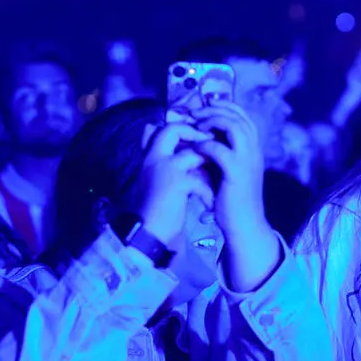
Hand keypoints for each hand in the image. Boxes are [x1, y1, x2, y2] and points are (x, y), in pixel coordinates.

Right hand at [136, 122, 214, 246]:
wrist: (147, 232)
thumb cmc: (154, 208)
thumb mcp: (152, 178)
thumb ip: (161, 159)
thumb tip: (163, 139)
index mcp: (149, 156)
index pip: (163, 127)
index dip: (184, 129)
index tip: (200, 140)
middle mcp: (154, 157)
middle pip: (174, 130)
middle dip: (197, 137)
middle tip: (212, 150)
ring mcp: (164, 168)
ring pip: (194, 154)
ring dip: (208, 169)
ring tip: (213, 184)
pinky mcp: (176, 183)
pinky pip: (201, 180)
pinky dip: (208, 193)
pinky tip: (209, 205)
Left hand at [192, 102, 268, 237]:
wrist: (243, 224)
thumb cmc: (231, 198)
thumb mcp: (224, 169)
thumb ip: (216, 151)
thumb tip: (196, 136)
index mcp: (252, 148)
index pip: (242, 116)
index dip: (224, 105)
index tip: (204, 105)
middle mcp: (254, 150)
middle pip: (238, 116)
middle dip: (214, 110)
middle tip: (195, 113)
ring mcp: (248, 161)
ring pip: (234, 127)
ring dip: (212, 122)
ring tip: (197, 127)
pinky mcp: (237, 173)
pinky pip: (221, 150)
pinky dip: (206, 146)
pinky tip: (196, 149)